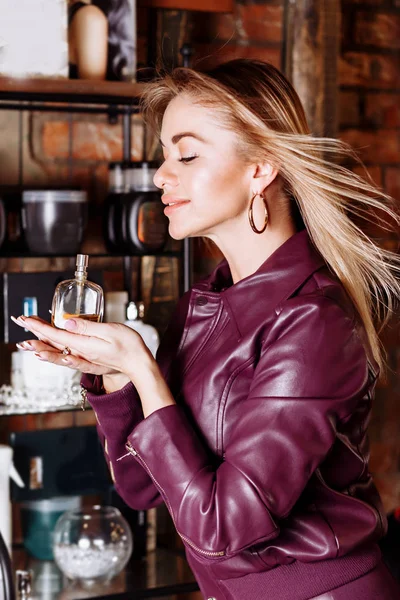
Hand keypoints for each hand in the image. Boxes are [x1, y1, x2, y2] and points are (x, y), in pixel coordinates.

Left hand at [11, 314, 152, 379]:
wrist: (140, 364)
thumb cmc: (130, 346)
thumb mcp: (111, 331)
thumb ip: (88, 327)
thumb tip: (67, 324)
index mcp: (85, 345)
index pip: (56, 334)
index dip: (39, 326)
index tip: (26, 320)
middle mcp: (81, 354)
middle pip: (54, 343)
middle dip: (35, 334)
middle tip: (21, 324)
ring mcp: (85, 359)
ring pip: (58, 353)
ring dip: (40, 347)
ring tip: (26, 343)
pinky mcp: (90, 361)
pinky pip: (68, 360)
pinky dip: (55, 358)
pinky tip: (49, 356)